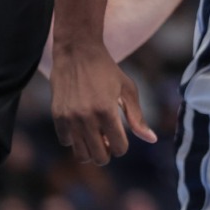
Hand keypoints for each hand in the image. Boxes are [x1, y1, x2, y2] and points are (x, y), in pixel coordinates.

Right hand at [49, 38, 155, 164]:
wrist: (77, 52)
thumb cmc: (106, 70)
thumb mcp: (127, 89)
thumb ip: (138, 117)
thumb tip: (151, 139)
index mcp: (108, 111)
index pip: (119, 148)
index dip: (122, 146)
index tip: (120, 136)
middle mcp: (87, 118)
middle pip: (100, 157)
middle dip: (107, 152)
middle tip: (107, 139)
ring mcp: (70, 118)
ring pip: (81, 155)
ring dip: (90, 149)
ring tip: (94, 135)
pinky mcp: (57, 115)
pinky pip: (65, 141)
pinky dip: (74, 138)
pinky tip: (80, 125)